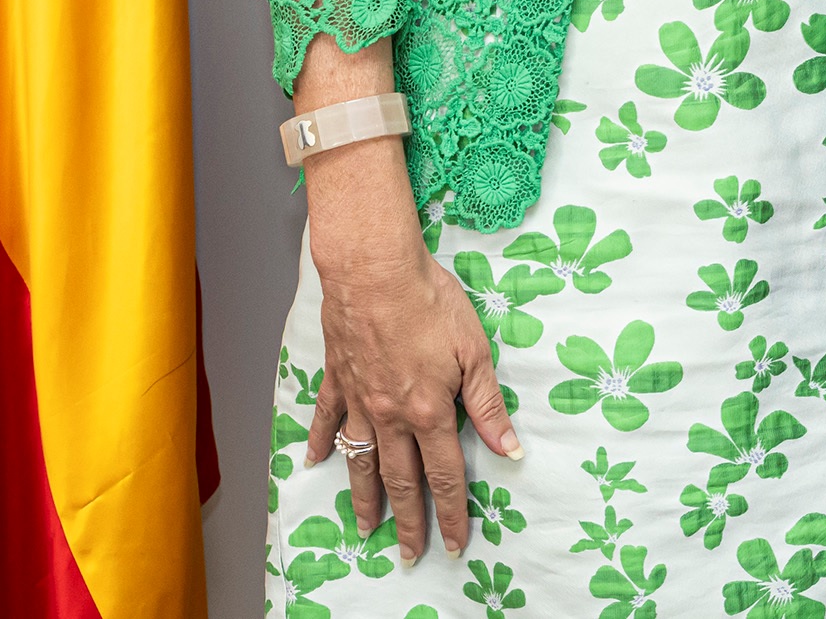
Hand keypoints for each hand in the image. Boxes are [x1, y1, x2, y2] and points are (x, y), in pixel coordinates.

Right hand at [304, 173, 519, 562]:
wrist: (374, 271)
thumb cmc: (431, 303)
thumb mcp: (475, 351)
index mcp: (429, 412)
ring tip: (367, 528)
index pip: (446, 475)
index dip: (453, 513)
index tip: (455, 544)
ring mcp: (359, 400)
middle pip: (401, 480)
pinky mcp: (338, 378)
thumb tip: (509, 450)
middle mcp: (391, 416)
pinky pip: (327, 418)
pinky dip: (322, 442)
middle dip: (409, 522)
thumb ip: (488, 404)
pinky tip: (316, 462)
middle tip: (409, 555)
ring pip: (361, 461)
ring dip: (365, 498)